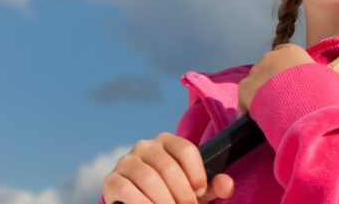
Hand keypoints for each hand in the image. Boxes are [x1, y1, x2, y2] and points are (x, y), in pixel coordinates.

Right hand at [102, 132, 233, 203]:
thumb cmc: (173, 194)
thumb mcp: (196, 191)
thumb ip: (215, 186)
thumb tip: (226, 184)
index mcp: (167, 141)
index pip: (186, 150)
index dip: (197, 174)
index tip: (200, 193)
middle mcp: (145, 146)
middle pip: (169, 167)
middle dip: (182, 195)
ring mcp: (126, 161)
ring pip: (149, 178)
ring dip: (164, 201)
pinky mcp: (112, 179)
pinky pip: (127, 189)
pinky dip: (143, 203)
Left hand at [238, 43, 338, 113]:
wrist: (298, 108)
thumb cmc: (319, 92)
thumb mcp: (338, 84)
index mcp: (291, 51)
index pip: (286, 53)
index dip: (291, 69)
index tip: (297, 83)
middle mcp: (270, 57)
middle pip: (270, 67)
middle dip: (276, 81)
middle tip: (287, 99)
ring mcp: (255, 73)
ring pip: (257, 82)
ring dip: (264, 93)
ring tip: (277, 110)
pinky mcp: (244, 89)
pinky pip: (246, 98)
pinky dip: (252, 107)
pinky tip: (263, 118)